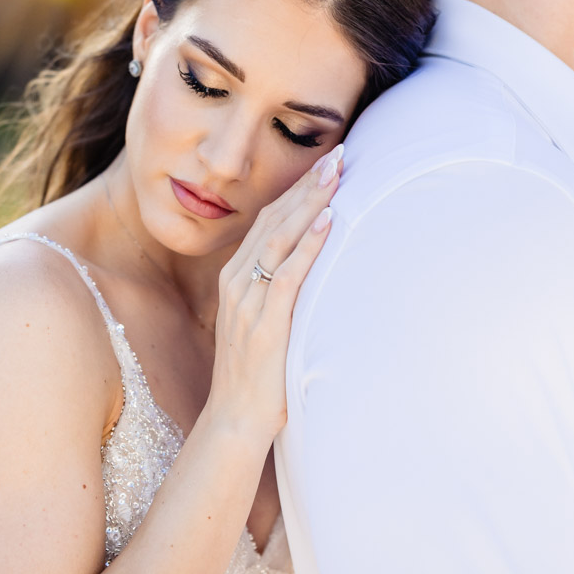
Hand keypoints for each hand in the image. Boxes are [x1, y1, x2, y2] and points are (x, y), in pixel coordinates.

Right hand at [206, 144, 342, 444]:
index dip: (296, 191)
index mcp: (236, 279)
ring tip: (337, 173)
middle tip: (339, 154)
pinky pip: (288, 274)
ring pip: (280, 238)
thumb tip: (312, 269)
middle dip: (307, 185)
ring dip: (311, 202)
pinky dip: (309, 244)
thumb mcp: (264, 324)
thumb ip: (278, 294)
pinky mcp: (265, 323)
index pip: (268, 222)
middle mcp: (238, 282)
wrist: (234, 419)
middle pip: (275, 220)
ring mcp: (248, 301)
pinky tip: (328, 220)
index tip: (323, 165)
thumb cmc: (257, 376)